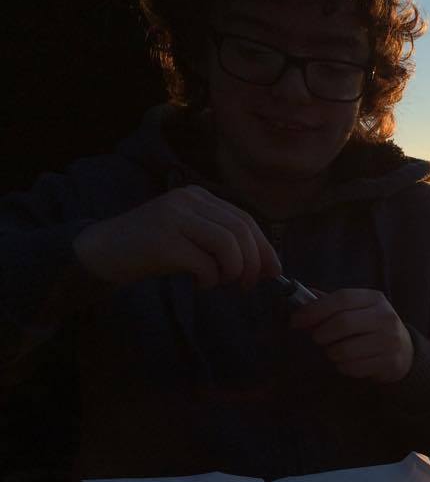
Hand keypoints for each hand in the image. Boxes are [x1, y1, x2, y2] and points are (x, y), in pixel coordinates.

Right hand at [73, 185, 281, 289]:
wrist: (103, 251)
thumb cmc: (153, 249)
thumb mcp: (190, 235)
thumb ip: (222, 240)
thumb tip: (264, 265)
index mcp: (198, 196)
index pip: (245, 219)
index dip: (265, 248)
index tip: (274, 272)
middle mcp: (188, 200)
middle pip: (241, 231)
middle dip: (254, 263)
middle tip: (249, 285)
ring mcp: (174, 218)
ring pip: (228, 245)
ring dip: (233, 272)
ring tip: (222, 282)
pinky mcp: (163, 241)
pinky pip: (205, 264)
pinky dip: (210, 279)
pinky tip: (200, 283)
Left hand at [290, 288, 413, 382]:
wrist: (404, 351)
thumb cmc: (371, 327)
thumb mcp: (357, 309)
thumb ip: (330, 304)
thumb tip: (301, 299)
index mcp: (374, 299)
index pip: (341, 298)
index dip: (315, 309)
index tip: (296, 320)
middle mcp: (385, 317)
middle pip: (342, 323)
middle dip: (321, 333)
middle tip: (318, 338)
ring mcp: (390, 340)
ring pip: (344, 350)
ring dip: (331, 353)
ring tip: (336, 351)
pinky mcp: (389, 362)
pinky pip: (353, 367)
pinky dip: (343, 367)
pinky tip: (349, 362)